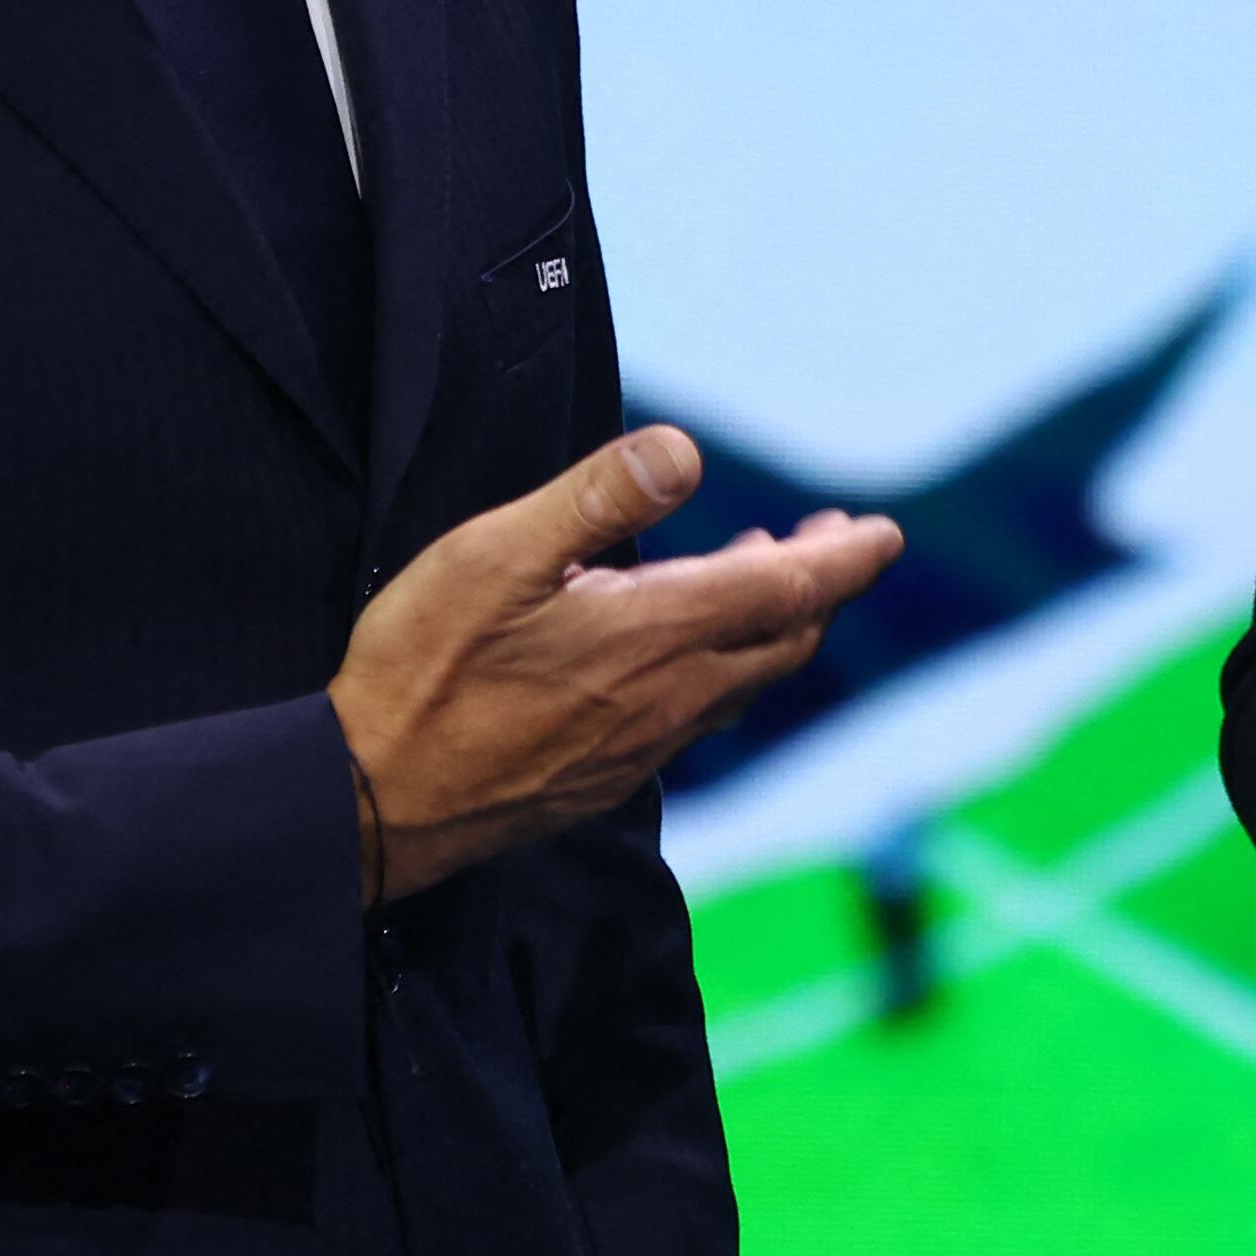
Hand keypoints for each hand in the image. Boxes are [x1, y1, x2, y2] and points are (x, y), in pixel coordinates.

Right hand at [332, 427, 900, 898]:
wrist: (370, 805)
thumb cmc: (421, 671)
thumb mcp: (493, 555)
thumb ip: (596, 499)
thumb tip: (686, 451)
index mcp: (655, 634)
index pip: (790, 590)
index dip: (845, 557)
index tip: (885, 533)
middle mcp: (669, 698)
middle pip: (785, 638)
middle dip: (822, 584)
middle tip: (836, 537)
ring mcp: (643, 745)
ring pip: (746, 679)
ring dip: (775, 624)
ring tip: (765, 572)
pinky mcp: (609, 775)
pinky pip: (701, 715)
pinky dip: (726, 666)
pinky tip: (689, 652)